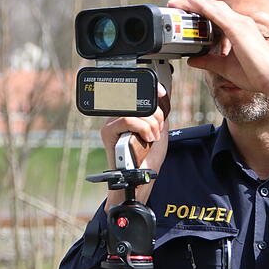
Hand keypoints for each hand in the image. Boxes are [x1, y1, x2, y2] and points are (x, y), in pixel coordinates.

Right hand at [101, 84, 168, 210]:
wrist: (139, 179)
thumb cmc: (147, 160)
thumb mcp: (157, 133)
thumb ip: (158, 118)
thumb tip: (162, 101)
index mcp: (127, 115)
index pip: (133, 93)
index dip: (148, 89)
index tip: (161, 92)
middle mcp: (116, 117)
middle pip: (135, 99)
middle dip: (154, 113)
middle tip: (158, 129)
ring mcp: (110, 124)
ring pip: (132, 110)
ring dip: (149, 123)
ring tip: (153, 137)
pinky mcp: (107, 133)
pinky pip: (126, 119)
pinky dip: (141, 127)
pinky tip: (146, 138)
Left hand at [167, 0, 268, 93]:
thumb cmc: (254, 74)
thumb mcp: (224, 67)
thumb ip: (208, 61)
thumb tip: (191, 60)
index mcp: (239, 30)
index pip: (215, 15)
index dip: (199, 11)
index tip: (183, 12)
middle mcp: (241, 23)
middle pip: (212, 7)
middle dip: (192, 4)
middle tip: (174, 4)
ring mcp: (241, 24)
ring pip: (212, 7)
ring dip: (193, 3)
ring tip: (177, 2)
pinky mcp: (238, 29)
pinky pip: (217, 14)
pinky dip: (203, 6)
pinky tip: (192, 2)